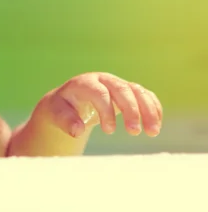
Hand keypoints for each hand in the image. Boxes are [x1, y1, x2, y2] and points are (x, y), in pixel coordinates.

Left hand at [43, 72, 162, 137]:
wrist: (68, 101)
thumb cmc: (61, 108)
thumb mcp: (56, 113)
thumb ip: (65, 120)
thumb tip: (77, 131)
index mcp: (84, 83)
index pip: (100, 93)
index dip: (106, 111)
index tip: (109, 131)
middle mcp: (103, 80)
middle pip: (122, 90)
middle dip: (131, 110)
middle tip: (134, 132)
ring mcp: (117, 84)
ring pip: (137, 91)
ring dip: (148, 110)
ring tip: (152, 132)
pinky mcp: (127, 92)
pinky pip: (145, 95)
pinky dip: (153, 108)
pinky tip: (156, 125)